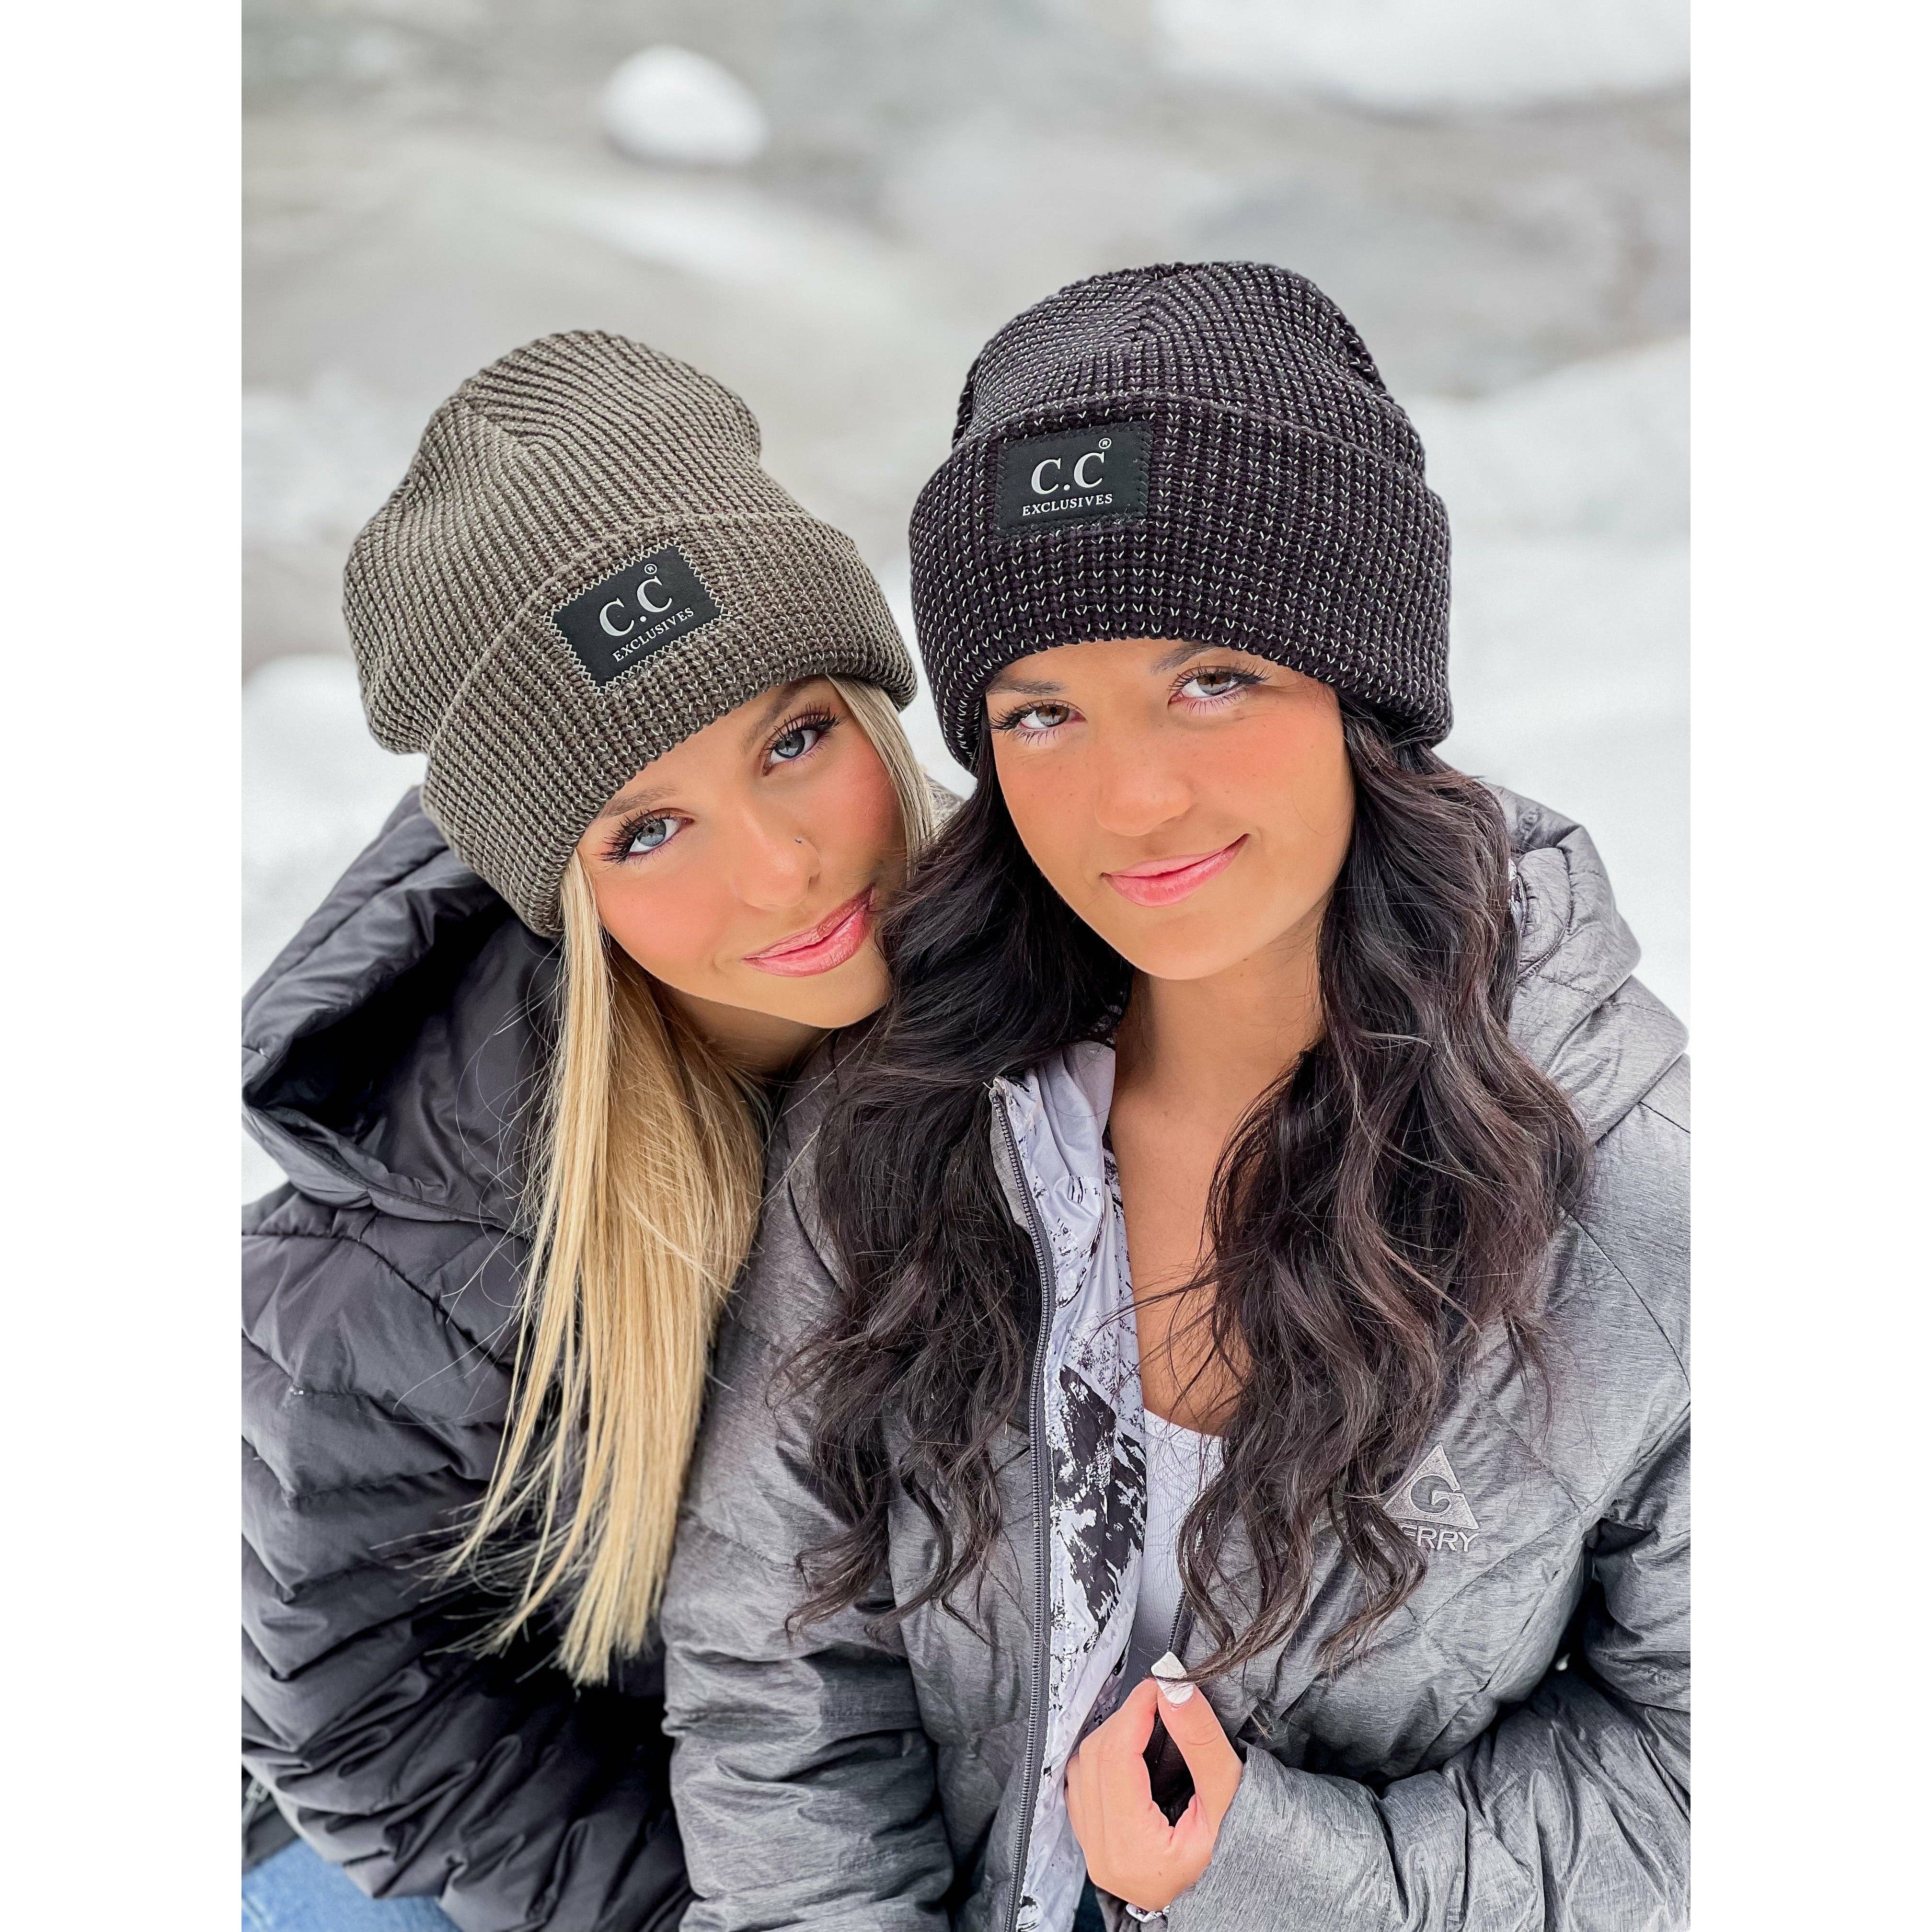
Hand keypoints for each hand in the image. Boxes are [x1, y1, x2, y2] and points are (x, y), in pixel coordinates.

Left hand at [1065, 1671, 1243, 1914]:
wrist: (1227, 1899)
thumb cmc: (1233, 1856)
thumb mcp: (1227, 1799)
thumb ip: (1201, 1743)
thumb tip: (1175, 1690)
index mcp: (1133, 1850)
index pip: (1115, 1758)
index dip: (1134, 1712)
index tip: (1157, 1687)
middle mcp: (1104, 1856)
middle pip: (1095, 1759)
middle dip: (1125, 1720)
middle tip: (1157, 1700)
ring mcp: (1094, 1853)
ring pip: (1082, 1768)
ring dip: (1112, 1736)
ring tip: (1147, 1724)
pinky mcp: (1092, 1845)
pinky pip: (1081, 1785)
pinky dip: (1102, 1757)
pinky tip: (1130, 1750)